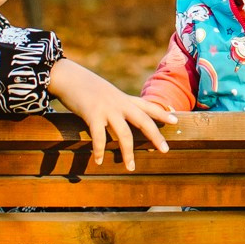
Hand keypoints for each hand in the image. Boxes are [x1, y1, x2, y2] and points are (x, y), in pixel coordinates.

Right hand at [49, 59, 173, 169]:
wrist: (68, 76)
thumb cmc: (85, 86)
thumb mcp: (106, 93)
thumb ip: (115, 104)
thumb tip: (121, 117)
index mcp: (123, 98)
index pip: (148, 105)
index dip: (162, 113)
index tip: (176, 120)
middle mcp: (120, 104)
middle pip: (143, 121)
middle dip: (155, 136)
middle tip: (165, 150)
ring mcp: (107, 109)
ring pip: (124, 135)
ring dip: (127, 153)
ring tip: (130, 168)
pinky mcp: (93, 115)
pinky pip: (99, 137)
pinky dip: (99, 150)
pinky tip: (99, 161)